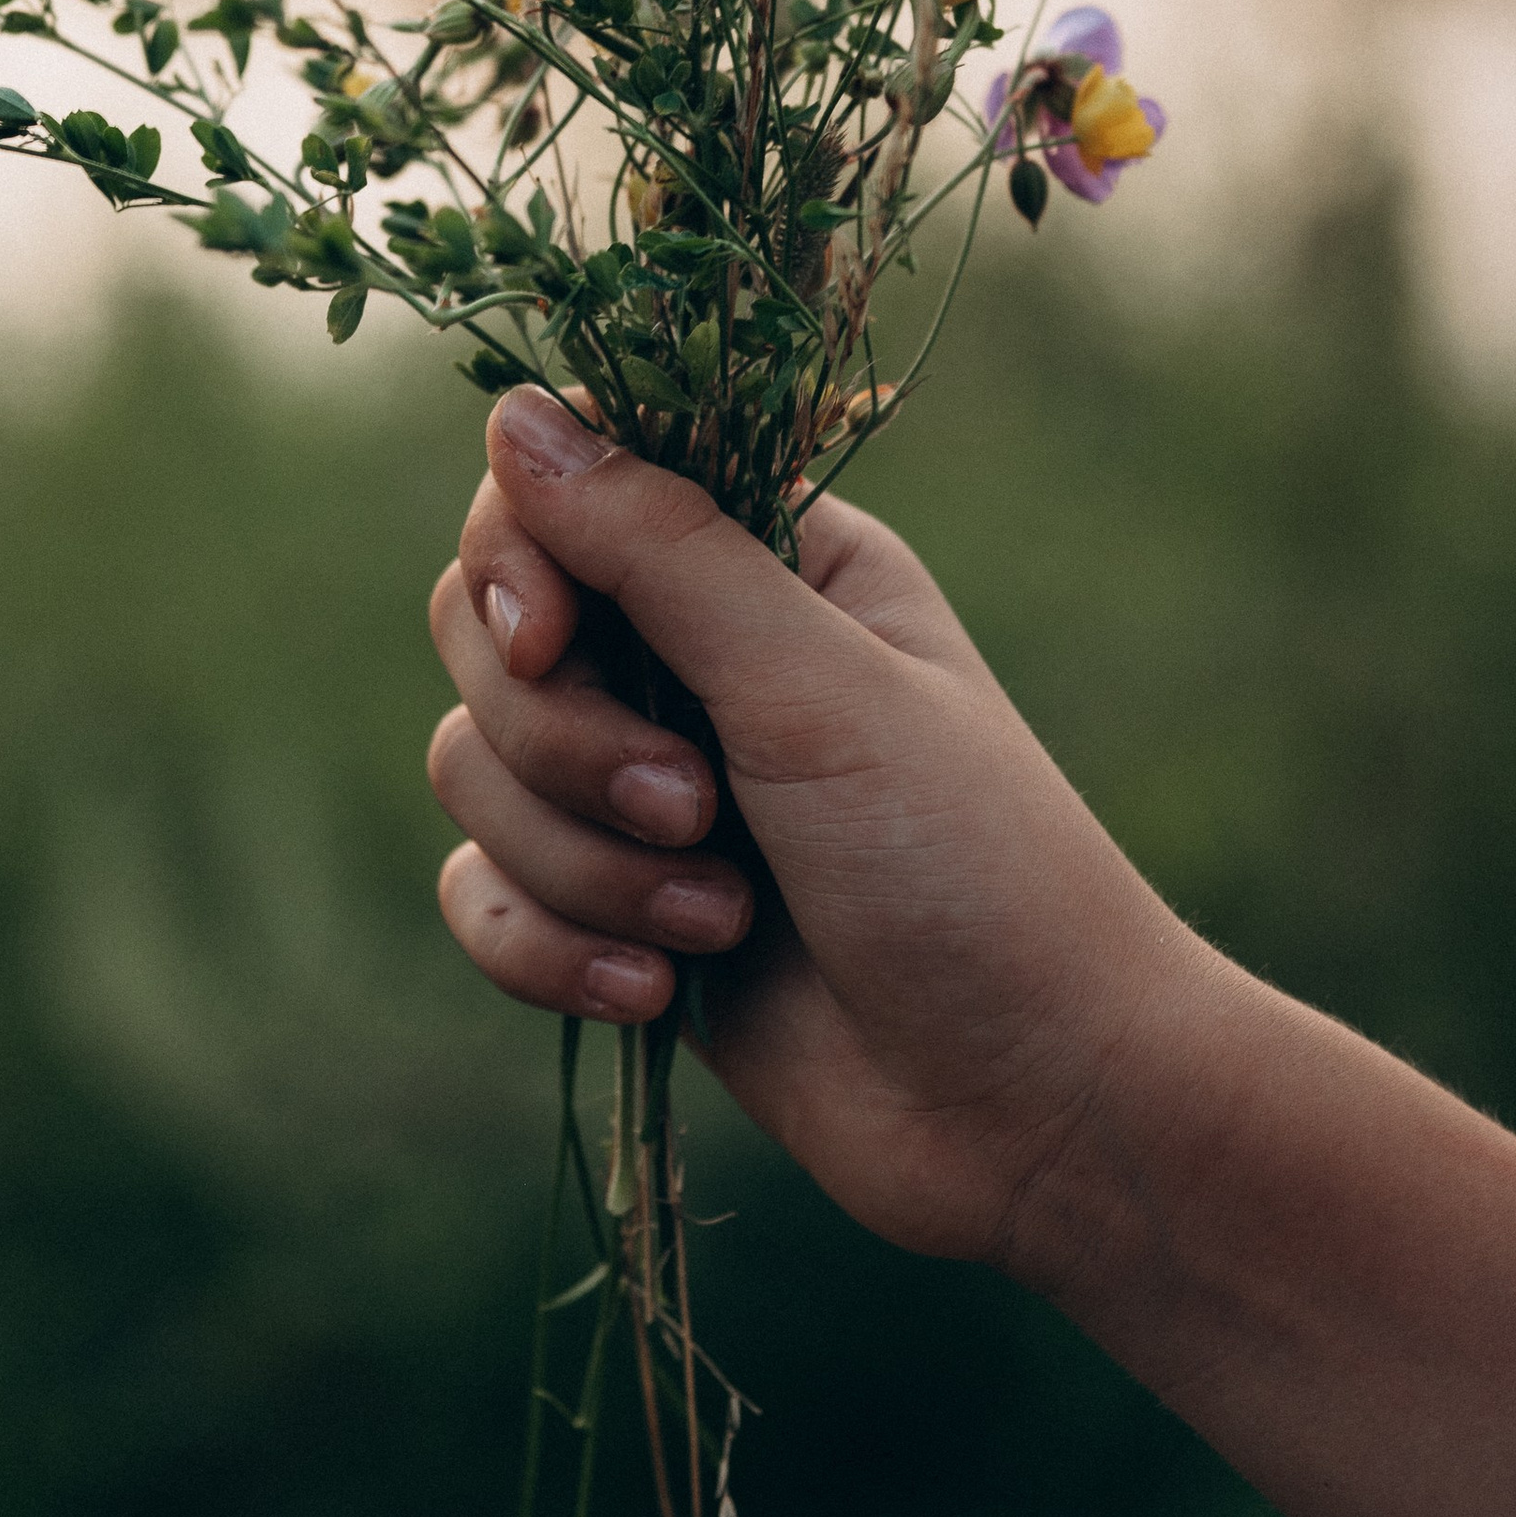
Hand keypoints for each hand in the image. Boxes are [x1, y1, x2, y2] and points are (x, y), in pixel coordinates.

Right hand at [428, 387, 1220, 1267]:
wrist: (1039, 1104)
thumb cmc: (969, 866)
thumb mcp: (817, 687)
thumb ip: (660, 549)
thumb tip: (516, 412)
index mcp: (767, 562)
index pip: (556, 493)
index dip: (518, 565)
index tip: (547, 640)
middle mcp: (694, 656)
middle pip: (487, 634)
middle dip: (565, 744)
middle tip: (697, 811)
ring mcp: (646, 788)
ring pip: (476, 771)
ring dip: (584, 863)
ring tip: (721, 922)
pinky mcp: (616, 910)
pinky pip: (483, 894)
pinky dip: (550, 948)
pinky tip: (654, 992)